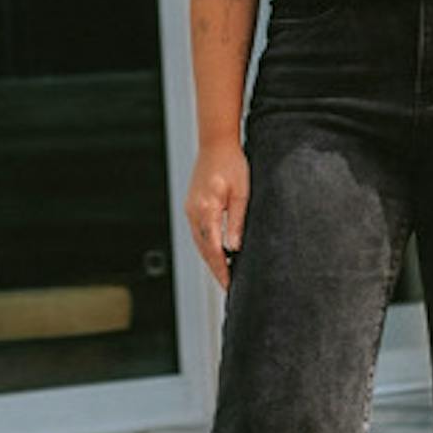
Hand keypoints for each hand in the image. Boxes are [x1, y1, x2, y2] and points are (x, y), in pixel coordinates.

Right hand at [184, 141, 250, 286]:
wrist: (216, 143)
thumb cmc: (233, 164)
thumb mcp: (242, 193)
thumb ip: (237, 221)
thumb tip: (234, 248)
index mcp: (206, 210)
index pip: (214, 250)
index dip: (222, 270)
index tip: (231, 285)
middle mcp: (194, 212)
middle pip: (204, 250)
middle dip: (216, 270)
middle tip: (229, 288)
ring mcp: (190, 209)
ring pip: (200, 243)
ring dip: (211, 260)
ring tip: (225, 276)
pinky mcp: (192, 206)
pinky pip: (199, 233)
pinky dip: (207, 246)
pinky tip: (217, 254)